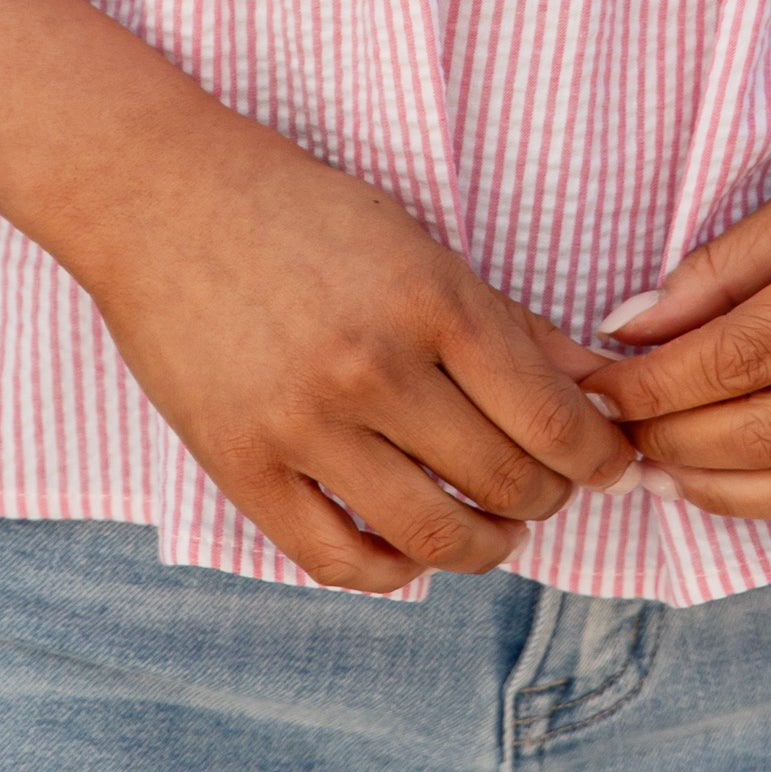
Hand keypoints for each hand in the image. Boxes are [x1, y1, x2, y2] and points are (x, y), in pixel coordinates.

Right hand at [76, 112, 640, 592]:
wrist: (161, 199)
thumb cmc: (301, 212)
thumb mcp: (418, 244)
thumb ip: (510, 322)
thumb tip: (600, 383)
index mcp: (429, 298)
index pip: (550, 417)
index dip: (598, 457)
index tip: (609, 464)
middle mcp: (374, 367)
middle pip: (505, 482)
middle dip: (550, 498)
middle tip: (550, 488)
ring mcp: (304, 423)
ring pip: (436, 536)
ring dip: (486, 546)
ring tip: (492, 526)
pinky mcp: (243, 467)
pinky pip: (340, 560)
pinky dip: (394, 571)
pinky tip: (409, 550)